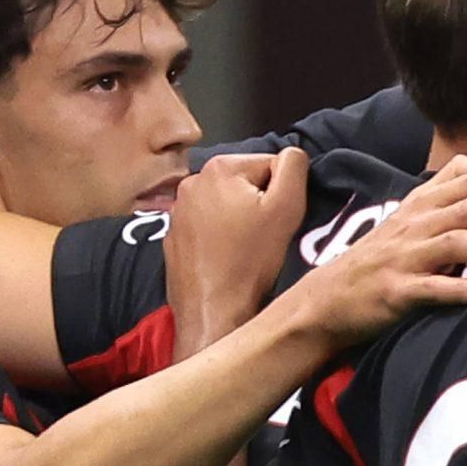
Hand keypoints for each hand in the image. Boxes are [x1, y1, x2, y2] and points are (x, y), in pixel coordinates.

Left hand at [165, 150, 310, 355]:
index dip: (282, 193)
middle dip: (258, 205)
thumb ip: (294, 167)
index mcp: (220, 168)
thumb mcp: (288, 207)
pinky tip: (227, 259)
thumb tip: (291, 155)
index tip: (278, 221)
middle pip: (245, 183)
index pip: (269, 165)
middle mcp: (192, 182)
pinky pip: (207, 226)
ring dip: (239, 220)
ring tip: (246, 250)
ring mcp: (177, 210)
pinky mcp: (172, 236)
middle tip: (265, 237)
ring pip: (225, 205)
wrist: (214, 310)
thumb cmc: (252, 260)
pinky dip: (219, 237)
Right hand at [292, 157, 466, 346]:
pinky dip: (466, 290)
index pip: (465, 177)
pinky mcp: (397, 291)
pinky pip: (436, 289)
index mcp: (421, 203)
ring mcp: (405, 257)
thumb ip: (449, 199)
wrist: (327, 299)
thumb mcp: (410, 220)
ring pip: (455, 241)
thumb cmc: (382, 258)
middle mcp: (414, 224)